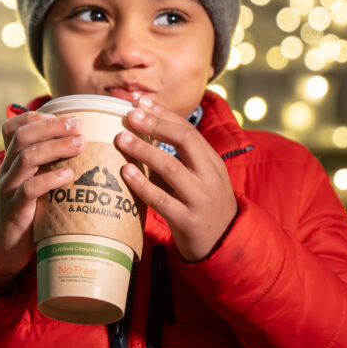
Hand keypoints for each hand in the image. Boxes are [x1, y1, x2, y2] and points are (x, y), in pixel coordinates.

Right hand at [0, 111, 85, 294]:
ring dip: (56, 147)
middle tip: (78, 125)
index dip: (36, 117)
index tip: (67, 116)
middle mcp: (7, 171)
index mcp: (11, 162)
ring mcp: (9, 190)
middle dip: (52, 126)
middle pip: (23, 137)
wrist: (2, 250)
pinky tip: (68, 176)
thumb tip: (83, 148)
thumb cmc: (26, 213)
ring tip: (80, 144)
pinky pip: (28, 190)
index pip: (12, 127)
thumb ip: (46, 167)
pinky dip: (49, 179)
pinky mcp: (14, 211)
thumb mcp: (32, 184)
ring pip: (26, 158)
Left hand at [115, 96, 237, 262]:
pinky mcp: (188, 221)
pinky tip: (126, 172)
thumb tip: (143, 131)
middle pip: (185, 141)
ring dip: (144, 150)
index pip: (188, 130)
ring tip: (121, 138)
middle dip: (156, 124)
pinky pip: (162, 200)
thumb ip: (180, 158)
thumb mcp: (201, 178)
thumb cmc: (204, 206)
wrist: (225, 245)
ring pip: (171, 168)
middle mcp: (209, 177)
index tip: (140, 102)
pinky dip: (142, 184)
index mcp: (212, 162)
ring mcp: (200, 199)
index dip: (163, 114)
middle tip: (130, 115)